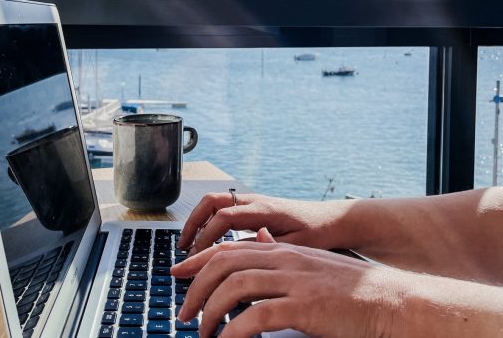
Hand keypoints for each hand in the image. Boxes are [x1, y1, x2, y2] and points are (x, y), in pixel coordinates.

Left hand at [171, 238, 394, 337]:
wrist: (392, 301)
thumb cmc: (352, 289)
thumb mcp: (311, 265)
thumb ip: (281, 255)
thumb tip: (256, 241)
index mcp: (283, 250)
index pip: (228, 249)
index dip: (198, 261)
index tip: (177, 274)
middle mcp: (284, 259)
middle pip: (224, 265)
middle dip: (196, 288)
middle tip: (183, 314)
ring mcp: (294, 281)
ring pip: (234, 288)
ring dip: (210, 312)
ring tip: (201, 333)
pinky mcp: (305, 307)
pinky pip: (256, 317)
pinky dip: (234, 331)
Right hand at [178, 192, 347, 253]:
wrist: (333, 220)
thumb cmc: (318, 234)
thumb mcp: (294, 247)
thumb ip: (264, 246)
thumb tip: (234, 253)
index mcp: (263, 209)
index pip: (224, 216)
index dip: (206, 236)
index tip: (196, 257)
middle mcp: (254, 200)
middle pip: (212, 201)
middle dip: (193, 223)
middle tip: (182, 248)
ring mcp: (252, 202)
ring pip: (215, 202)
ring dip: (198, 221)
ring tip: (189, 245)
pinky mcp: (253, 208)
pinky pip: (224, 209)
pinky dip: (209, 223)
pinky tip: (208, 243)